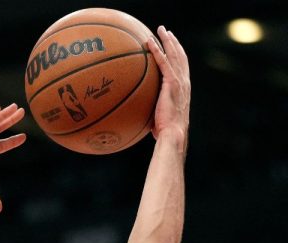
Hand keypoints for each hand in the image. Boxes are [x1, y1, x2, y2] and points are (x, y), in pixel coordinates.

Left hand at [148, 26, 190, 146]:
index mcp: (183, 89)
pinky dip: (157, 51)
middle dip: (174, 42)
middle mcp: (184, 82)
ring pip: (174, 55)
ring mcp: (179, 82)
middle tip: (167, 32)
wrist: (172, 134)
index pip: (182, 67)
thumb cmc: (165, 131)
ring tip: (161, 30)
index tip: (173, 45)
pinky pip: (163, 62)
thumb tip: (137, 114)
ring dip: (167, 40)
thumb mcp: (159, 117)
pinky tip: (149, 42)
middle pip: (180, 56)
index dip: (178, 54)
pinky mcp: (172, 83)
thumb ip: (153, 110)